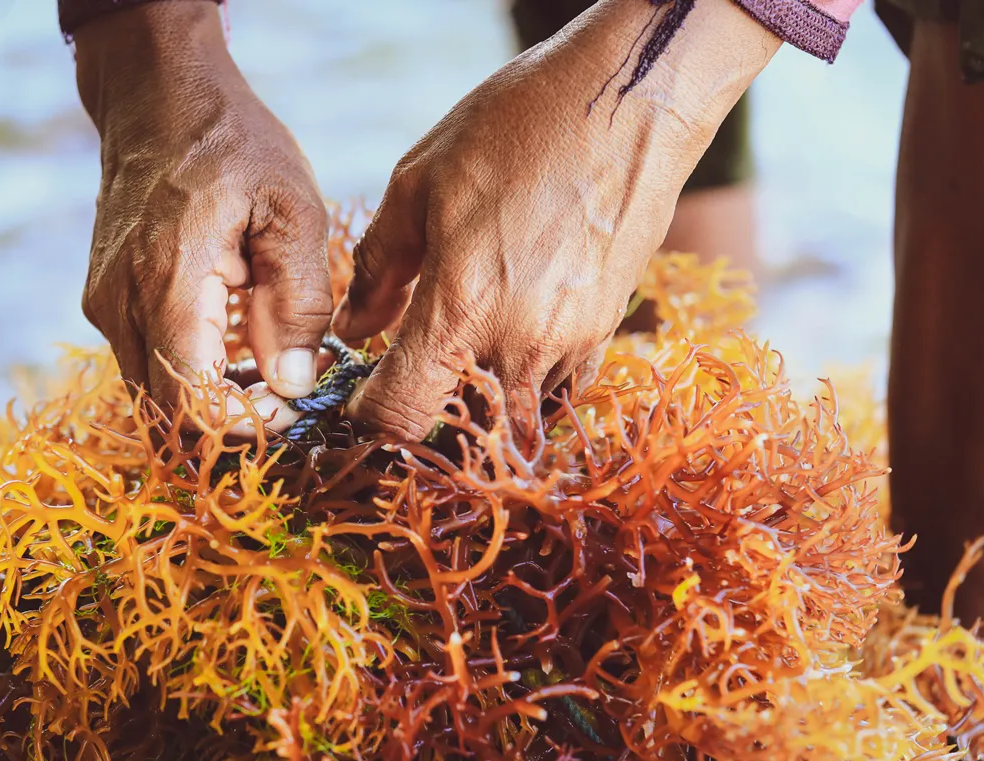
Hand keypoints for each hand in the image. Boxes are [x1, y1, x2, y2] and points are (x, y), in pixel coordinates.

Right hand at [74, 2, 329, 434]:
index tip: (293, 405)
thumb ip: (297, 304)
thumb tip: (294, 384)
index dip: (245, 424)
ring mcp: (105, 304)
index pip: (190, 404)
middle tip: (290, 391)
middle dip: (233, 418)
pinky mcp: (106, 300)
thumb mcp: (292, 212)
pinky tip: (239, 341)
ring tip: (272, 363)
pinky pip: (148, 362)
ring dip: (214, 398)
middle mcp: (120, 304)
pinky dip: (194, 371)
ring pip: (155, 393)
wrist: (159, 96)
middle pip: (168, 412)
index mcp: (167, 285)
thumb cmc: (234, 146)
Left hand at [334, 0, 777, 439]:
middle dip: (428, 421)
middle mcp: (519, 343)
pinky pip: (560, 394)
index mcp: (462, 308)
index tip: (363, 397)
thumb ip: (379, 267)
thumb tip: (354, 327)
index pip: (402, 416)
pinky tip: (510, 351)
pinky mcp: (604, 331)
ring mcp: (569, 343)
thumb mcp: (421, 182)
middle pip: (462, 436)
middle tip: (410, 381)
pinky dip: (528, 392)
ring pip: (516, 422)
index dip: (370, 418)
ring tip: (460, 364)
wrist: (629, 101)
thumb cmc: (516, 127)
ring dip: (481, 411)